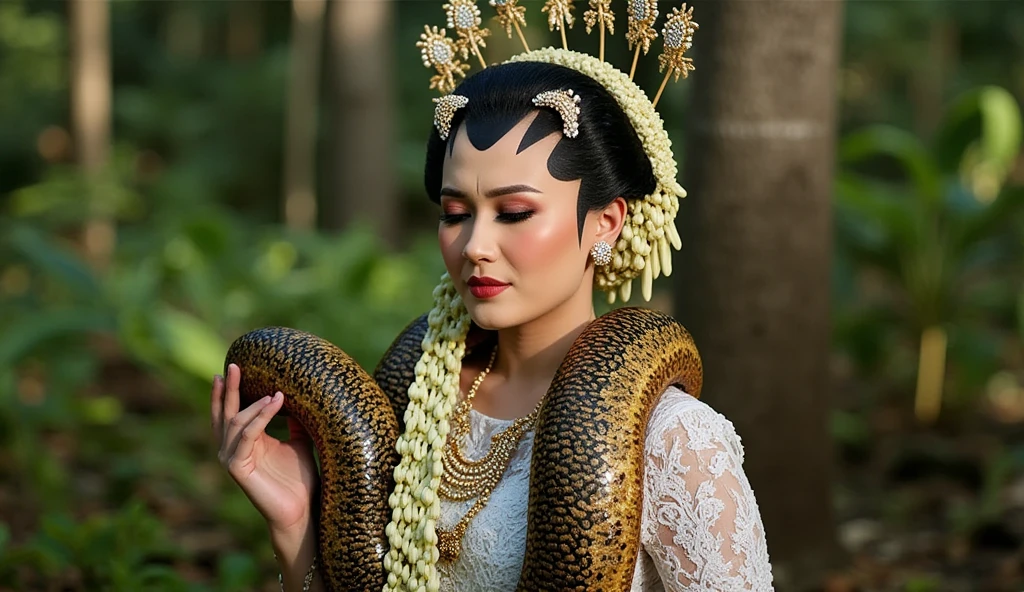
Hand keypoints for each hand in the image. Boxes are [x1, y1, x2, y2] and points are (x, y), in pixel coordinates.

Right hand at [212, 364, 317, 533]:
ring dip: (255, 404)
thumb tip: (301, 396)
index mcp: (245, 443)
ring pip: (236, 422)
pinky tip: (275, 403)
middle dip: (228, 389)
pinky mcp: (237, 469)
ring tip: (276, 392)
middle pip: (225, 413)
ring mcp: (232, 459)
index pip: (230, 412)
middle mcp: (233, 449)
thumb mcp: (300, 442)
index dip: (229, 391)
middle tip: (233, 365)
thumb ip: (296, 422)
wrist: (302, 509)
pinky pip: (247, 435)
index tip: (233, 366)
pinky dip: (261, 417)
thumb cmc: (301, 479)